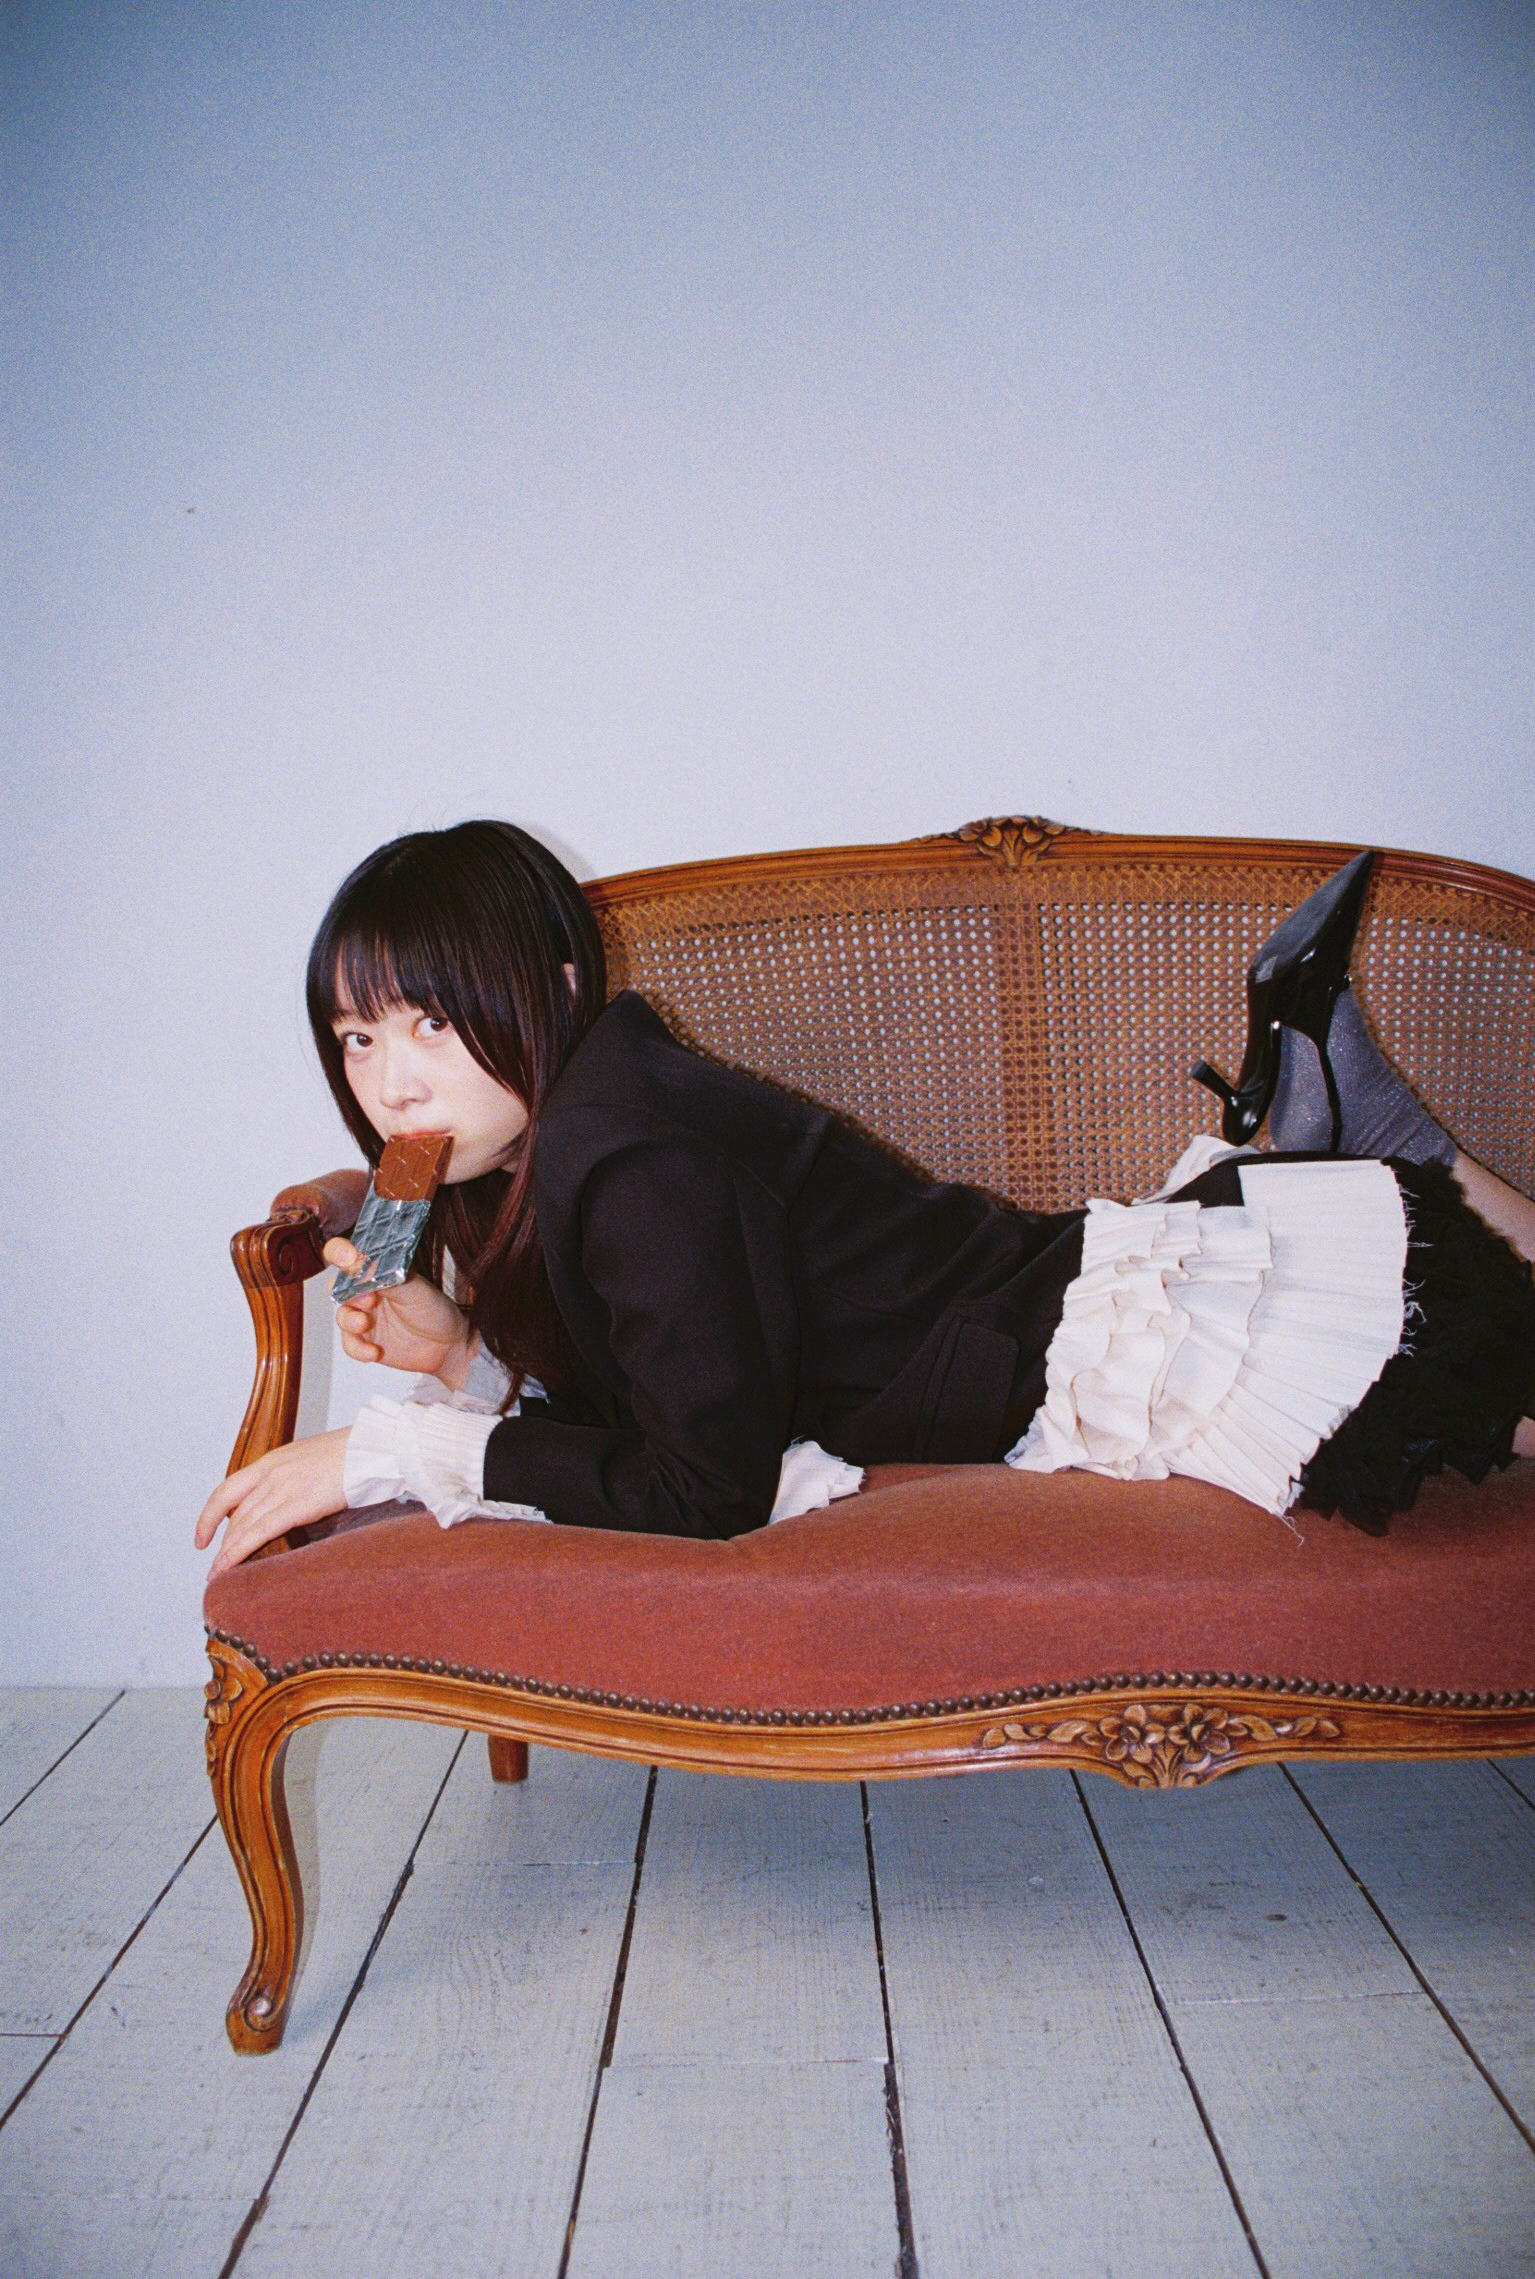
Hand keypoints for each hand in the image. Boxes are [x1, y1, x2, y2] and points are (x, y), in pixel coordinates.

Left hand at [196, 1428, 352, 1577]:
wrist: (375, 1448)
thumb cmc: (357, 1455)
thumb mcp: (315, 1460)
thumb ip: (298, 1478)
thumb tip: (297, 1502)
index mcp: (274, 1460)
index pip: (229, 1489)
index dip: (211, 1515)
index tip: (204, 1535)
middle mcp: (271, 1473)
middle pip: (235, 1513)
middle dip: (221, 1542)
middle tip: (216, 1566)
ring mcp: (282, 1488)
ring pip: (242, 1525)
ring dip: (226, 1553)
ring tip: (217, 1576)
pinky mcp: (296, 1504)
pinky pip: (258, 1532)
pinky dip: (237, 1552)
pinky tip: (226, 1568)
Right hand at [324, 1237, 471, 1383]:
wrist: (448, 1346)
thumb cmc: (435, 1311)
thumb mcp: (416, 1289)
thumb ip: (389, 1277)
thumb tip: (366, 1266)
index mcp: (378, 1271)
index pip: (349, 1256)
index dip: (340, 1252)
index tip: (347, 1258)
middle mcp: (367, 1292)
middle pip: (337, 1286)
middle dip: (343, 1292)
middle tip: (366, 1298)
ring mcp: (364, 1317)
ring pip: (341, 1316)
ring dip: (349, 1320)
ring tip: (365, 1323)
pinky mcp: (365, 1341)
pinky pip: (350, 1344)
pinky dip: (358, 1349)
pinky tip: (374, 1351)